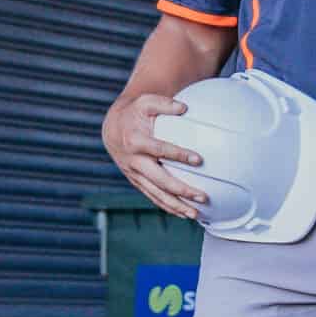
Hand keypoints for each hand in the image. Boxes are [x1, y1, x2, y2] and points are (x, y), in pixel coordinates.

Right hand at [103, 93, 207, 221]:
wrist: (112, 129)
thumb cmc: (134, 113)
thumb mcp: (145, 102)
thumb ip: (164, 103)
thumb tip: (185, 108)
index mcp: (136, 141)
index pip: (160, 149)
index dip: (179, 154)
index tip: (199, 159)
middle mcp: (134, 161)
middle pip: (160, 180)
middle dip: (182, 190)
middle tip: (203, 197)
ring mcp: (135, 175)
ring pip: (156, 194)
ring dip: (177, 205)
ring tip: (196, 214)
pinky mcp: (137, 182)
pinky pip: (153, 197)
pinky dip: (168, 207)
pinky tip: (184, 214)